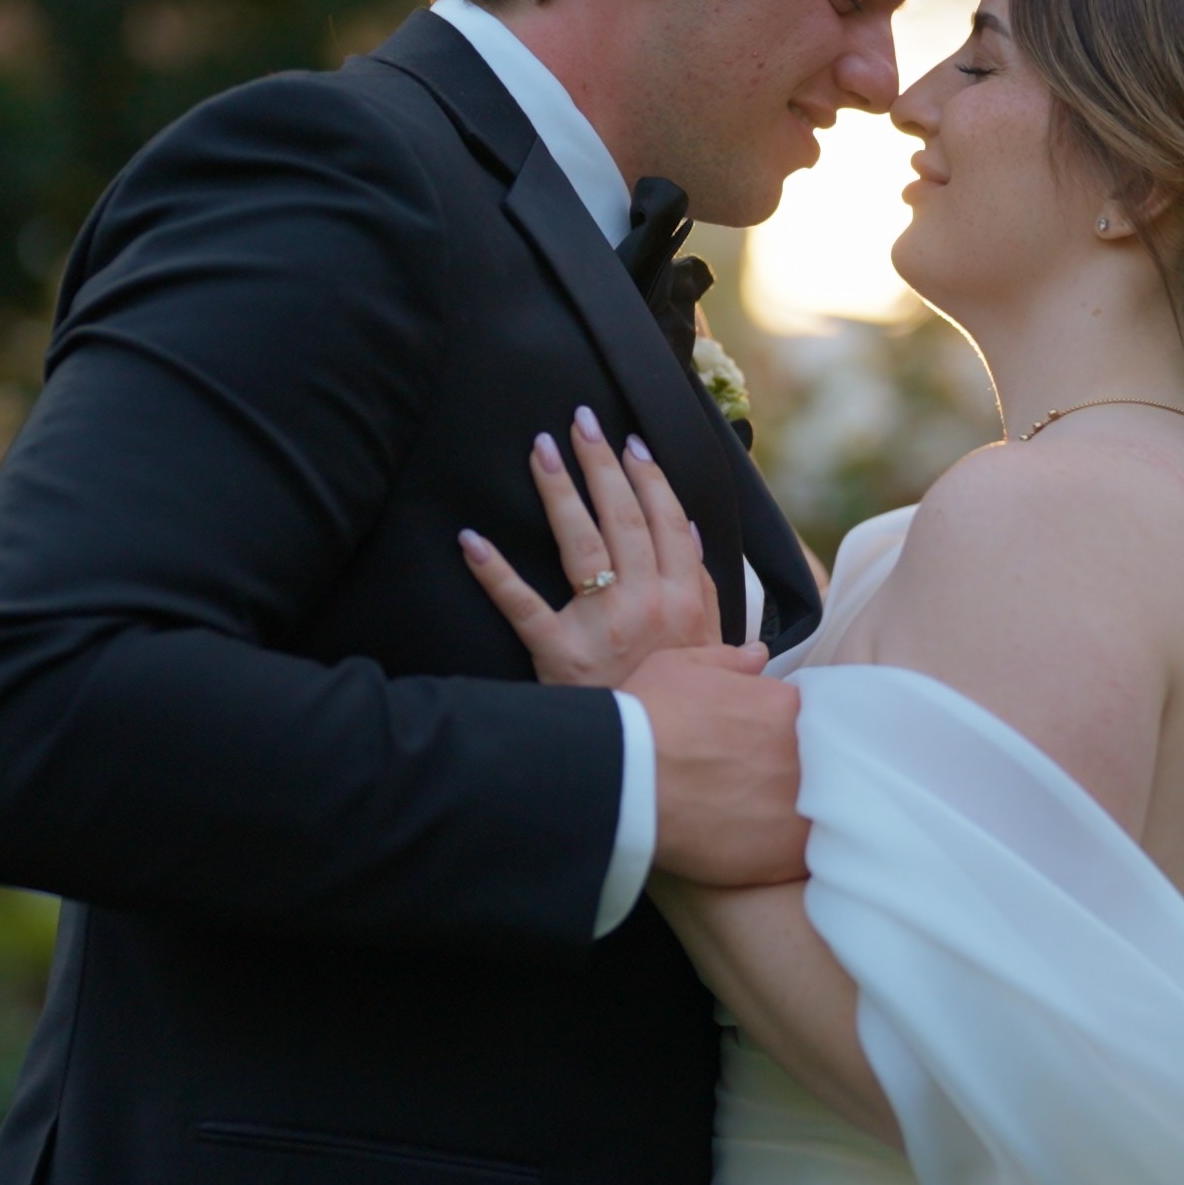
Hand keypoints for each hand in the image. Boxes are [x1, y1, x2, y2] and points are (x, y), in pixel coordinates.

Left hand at [460, 407, 733, 687]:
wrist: (651, 762)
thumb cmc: (677, 707)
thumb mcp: (712, 658)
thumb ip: (709, 602)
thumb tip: (693, 539)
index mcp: (683, 600)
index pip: (667, 523)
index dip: (649, 479)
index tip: (632, 445)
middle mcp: (645, 603)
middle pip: (623, 518)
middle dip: (601, 465)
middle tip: (582, 422)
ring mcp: (601, 625)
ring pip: (580, 543)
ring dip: (560, 491)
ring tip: (542, 449)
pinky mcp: (558, 653)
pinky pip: (522, 605)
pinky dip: (494, 572)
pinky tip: (471, 539)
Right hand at [632, 643, 807, 886]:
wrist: (624, 778)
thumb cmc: (648, 716)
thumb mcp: (681, 666)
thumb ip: (729, 660)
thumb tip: (759, 656)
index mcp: (790, 707)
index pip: (814, 718)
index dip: (792, 733)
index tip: (770, 746)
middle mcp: (808, 753)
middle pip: (825, 765)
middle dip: (802, 773)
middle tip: (764, 785)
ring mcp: (805, 805)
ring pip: (824, 811)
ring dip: (803, 813)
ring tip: (763, 820)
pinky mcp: (790, 853)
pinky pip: (809, 854)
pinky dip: (793, 852)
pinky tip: (764, 850)